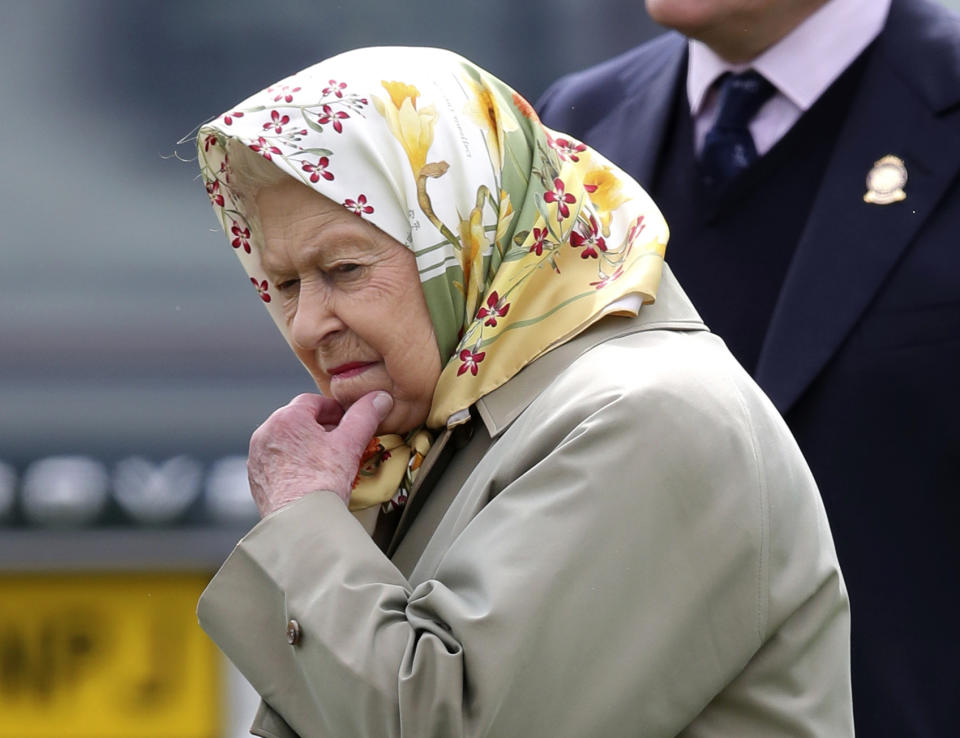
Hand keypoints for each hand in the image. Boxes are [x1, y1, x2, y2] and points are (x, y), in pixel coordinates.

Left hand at [247, 391, 393, 516]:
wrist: (299, 522)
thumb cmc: (322, 482)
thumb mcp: (350, 444)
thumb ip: (365, 416)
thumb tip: (380, 398)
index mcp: (287, 418)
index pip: (313, 401)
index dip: (334, 409)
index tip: (347, 420)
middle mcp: (266, 432)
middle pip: (298, 420)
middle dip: (319, 427)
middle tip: (341, 442)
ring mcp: (258, 456)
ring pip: (286, 441)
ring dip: (305, 445)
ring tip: (326, 461)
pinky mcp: (256, 478)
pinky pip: (276, 461)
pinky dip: (292, 463)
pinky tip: (309, 477)